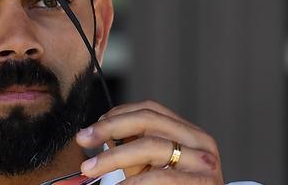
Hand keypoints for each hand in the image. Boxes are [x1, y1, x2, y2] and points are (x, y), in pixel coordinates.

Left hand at [75, 101, 223, 184]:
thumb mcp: (150, 165)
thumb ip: (132, 146)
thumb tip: (95, 134)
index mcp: (188, 131)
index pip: (149, 110)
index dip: (117, 114)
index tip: (90, 128)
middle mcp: (200, 141)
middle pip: (148, 121)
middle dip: (109, 128)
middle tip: (83, 140)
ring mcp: (204, 161)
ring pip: (150, 146)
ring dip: (113, 157)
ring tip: (90, 169)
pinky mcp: (203, 182)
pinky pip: (161, 177)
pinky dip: (134, 182)